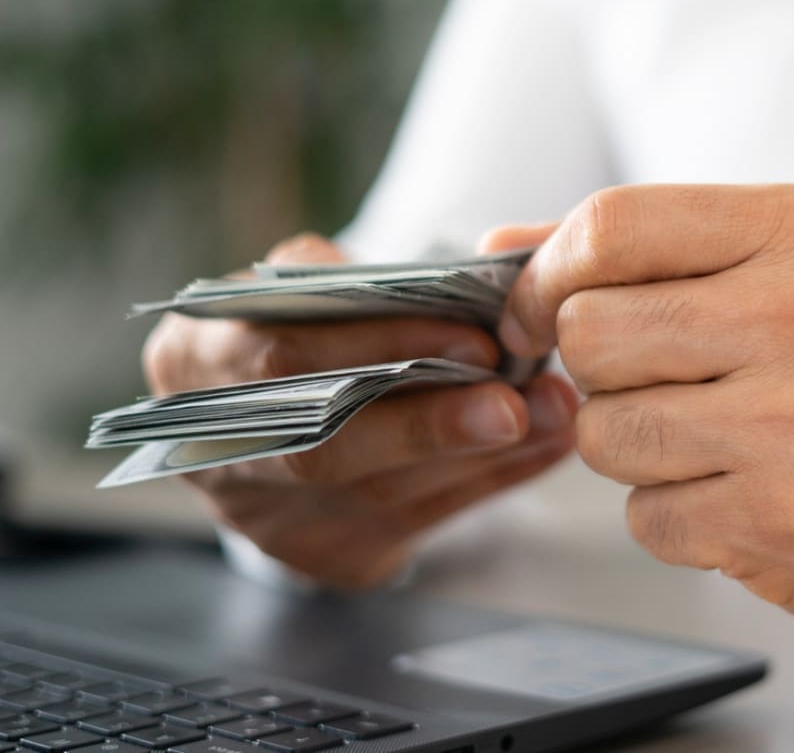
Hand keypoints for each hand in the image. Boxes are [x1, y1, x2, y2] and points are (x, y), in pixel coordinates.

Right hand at [143, 231, 576, 588]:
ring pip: (388, 494)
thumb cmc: (299, 330)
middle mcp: (220, 453)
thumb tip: (453, 285)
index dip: (384, 346)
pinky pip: (424, 523)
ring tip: (553, 410)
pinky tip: (545, 444)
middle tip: (516, 400)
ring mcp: (271, 520)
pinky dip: (494, 481)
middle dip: (431, 424)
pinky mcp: (329, 557)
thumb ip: (347, 283)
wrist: (270, 417)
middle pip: (328, 448)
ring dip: (484, 454)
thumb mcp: (299, 289)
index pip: (288, 356)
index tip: (473, 334)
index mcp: (194, 359)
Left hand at [497, 184, 793, 629]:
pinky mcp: (783, 518)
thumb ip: (637, 251)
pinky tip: (734, 493)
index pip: (612, 225)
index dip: (546, 275)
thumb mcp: (773, 264)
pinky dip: (671, 513)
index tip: (539, 313)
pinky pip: (645, 516)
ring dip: (632, 447)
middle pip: (590, 334)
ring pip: (604, 433)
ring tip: (706, 439)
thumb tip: (497, 250)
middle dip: (597, 370)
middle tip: (654, 381)